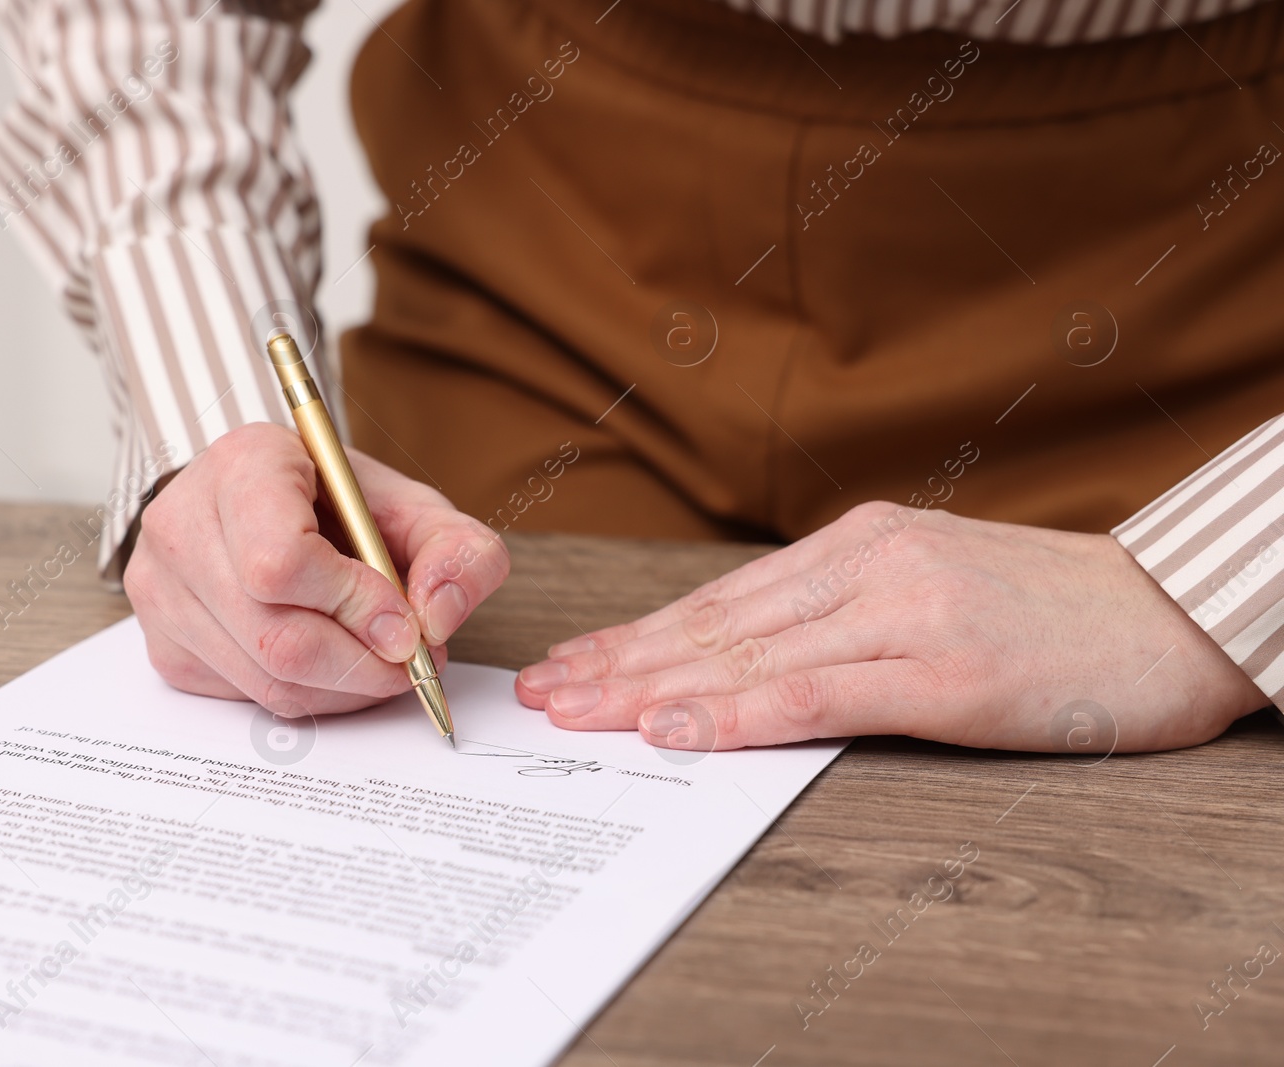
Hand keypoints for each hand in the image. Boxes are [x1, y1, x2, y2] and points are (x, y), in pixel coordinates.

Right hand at [125, 423, 507, 714]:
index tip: (404, 622)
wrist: (270, 506)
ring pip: (265, 679)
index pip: (281, 560)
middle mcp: (182, 522)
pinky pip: (246, 698)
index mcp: (242, 464)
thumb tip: (437, 616)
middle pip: (276, 636)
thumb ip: (458, 551)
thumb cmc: (339, 505)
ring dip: (344, 687)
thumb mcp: (414, 507)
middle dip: (362, 663)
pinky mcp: (160, 641)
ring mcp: (160, 587)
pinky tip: (332, 663)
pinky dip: (308, 697)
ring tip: (380, 659)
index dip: (355, 605)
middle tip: (410, 658)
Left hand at [515, 502, 1266, 752]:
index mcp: (860, 546)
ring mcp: (905, 614)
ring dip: (651, 689)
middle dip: (620, 662)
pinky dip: (739, 715)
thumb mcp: (933, 589)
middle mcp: (868, 566)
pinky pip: (819, 695)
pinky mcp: (947, 671)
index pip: (722, 600)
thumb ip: (845, 612)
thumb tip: (750, 659)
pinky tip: (679, 732)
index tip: (576, 665)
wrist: (1177, 613)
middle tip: (544, 692)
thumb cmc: (1054, 611)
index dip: (639, 636)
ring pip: (748, 656)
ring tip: (579, 712)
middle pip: (716, 624)